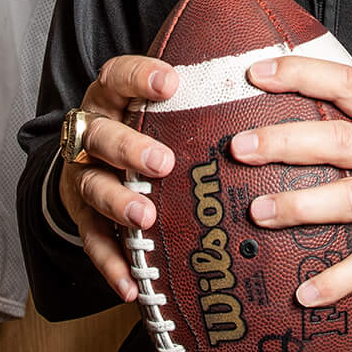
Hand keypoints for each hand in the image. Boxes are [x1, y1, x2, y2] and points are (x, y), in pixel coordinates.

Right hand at [58, 54, 180, 301]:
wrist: (89, 158)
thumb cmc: (143, 125)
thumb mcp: (158, 100)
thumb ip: (197, 88)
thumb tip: (270, 67)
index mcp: (111, 97)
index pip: (117, 76)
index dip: (140, 77)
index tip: (172, 82)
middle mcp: (91, 132)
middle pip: (101, 136)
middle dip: (130, 148)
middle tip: (163, 162)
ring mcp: (83, 175)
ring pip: (93, 185)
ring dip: (118, 203)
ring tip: (145, 218)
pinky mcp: (81, 215)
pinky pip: (92, 240)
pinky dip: (111, 263)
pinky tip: (131, 284)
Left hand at [228, 54, 351, 307]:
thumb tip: (296, 109)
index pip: (346, 83)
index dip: (300, 74)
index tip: (255, 73)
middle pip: (337, 142)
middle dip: (284, 143)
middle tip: (240, 148)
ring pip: (349, 199)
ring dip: (299, 206)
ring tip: (258, 212)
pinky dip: (338, 279)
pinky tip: (305, 292)